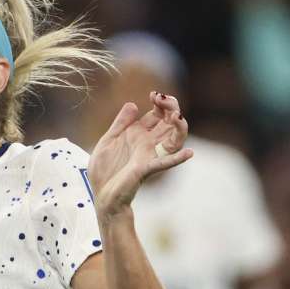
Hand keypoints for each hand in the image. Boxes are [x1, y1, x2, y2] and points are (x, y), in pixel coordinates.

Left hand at [88, 91, 191, 219]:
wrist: (101, 194)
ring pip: (173, 140)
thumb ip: (120, 123)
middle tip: (165, 99)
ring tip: (177, 116)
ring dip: (179, 128)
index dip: (160, 103)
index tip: (154, 94)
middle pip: (169, 123)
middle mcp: (148, 143)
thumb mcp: (108, 140)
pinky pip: (165, 163)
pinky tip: (189, 153)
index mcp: (138, 134)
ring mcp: (149, 155)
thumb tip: (133, 104)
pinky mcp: (146, 168)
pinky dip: (177, 158)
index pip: (157, 115)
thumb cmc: (104, 169)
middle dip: (171, 108)